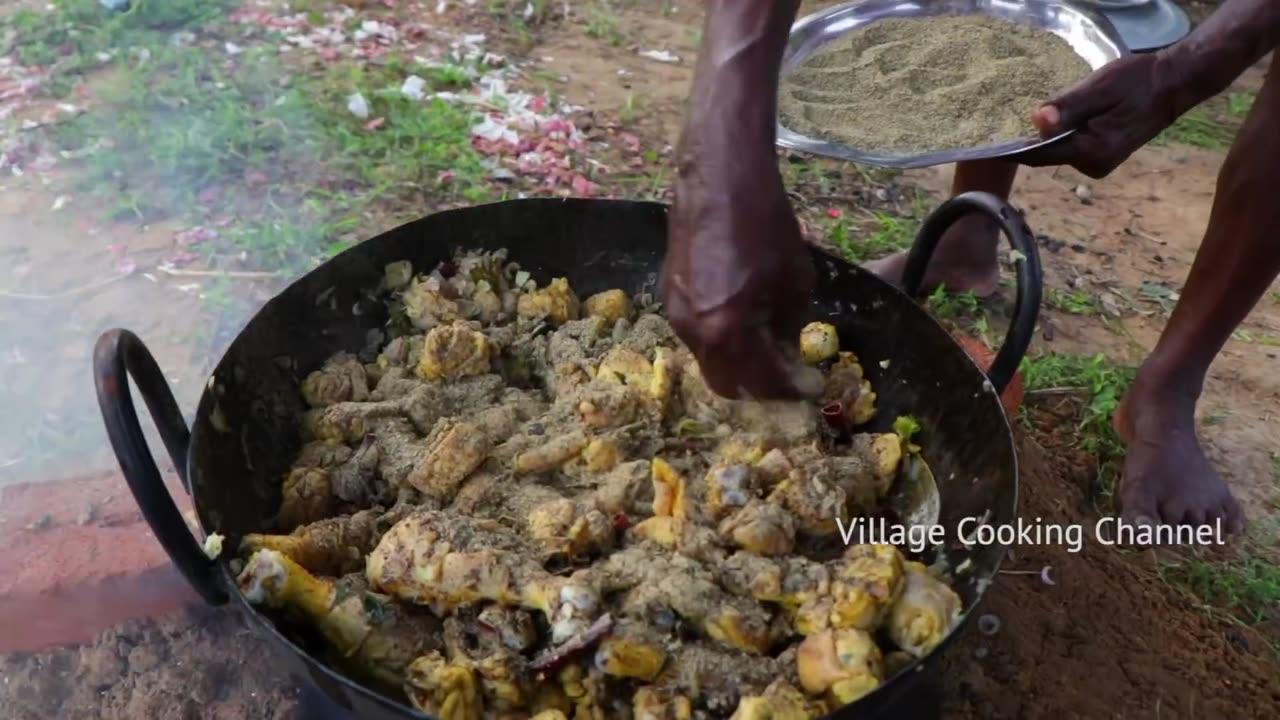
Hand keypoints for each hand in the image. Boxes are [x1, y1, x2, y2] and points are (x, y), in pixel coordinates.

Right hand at [663, 134, 815, 399]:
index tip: (810, 387)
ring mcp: (677, 316)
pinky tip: (741, 316)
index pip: (762, 384)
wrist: (718, 178)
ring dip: (739, 362)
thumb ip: (789, 328)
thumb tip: (786, 353)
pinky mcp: (669, 297)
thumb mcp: (796, 281)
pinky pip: (698, 335)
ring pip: (710, 361)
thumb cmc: (766, 224)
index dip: (791, 391)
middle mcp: (696, 332)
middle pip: (727, 386)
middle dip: (759, 387)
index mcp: (730, 330)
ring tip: (767, 342)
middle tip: (786, 374)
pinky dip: (721, 338)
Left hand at [1019, 53, 1182, 177]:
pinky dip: (1065, 134)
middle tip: (1023, 114)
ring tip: (1052, 110)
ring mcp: (1099, 165)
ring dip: (1051, 134)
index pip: (1039, 156)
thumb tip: (1035, 121)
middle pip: (1047, 154)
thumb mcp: (1100, 87)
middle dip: (1033, 137)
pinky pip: (1072, 148)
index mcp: (1091, 151)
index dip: (1013, 149)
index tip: (991, 140)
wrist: (1172, 85)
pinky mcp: (1102, 158)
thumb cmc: (1137, 81)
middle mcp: (1092, 166)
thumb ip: (1068, 107)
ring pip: (1059, 151)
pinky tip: (1069, 116)